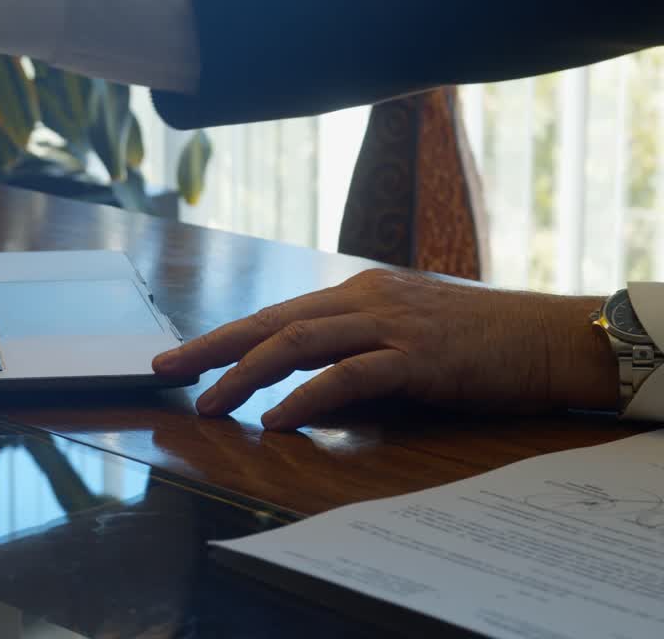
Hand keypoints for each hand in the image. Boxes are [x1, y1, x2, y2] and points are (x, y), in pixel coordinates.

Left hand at [152, 268, 618, 430]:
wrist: (546, 337)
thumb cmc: (473, 343)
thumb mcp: (399, 338)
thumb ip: (348, 354)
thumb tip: (295, 387)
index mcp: (355, 293)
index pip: (274, 315)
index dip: (223, 336)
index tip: (181, 358)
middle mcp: (362, 299)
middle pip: (270, 322)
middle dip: (212, 348)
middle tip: (166, 373)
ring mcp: (388, 323)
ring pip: (297, 343)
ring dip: (244, 374)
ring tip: (209, 404)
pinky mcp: (415, 355)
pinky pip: (347, 375)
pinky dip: (306, 398)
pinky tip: (276, 418)